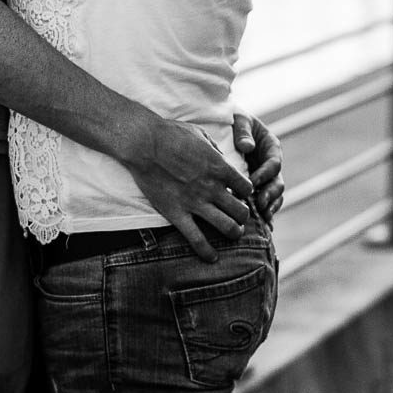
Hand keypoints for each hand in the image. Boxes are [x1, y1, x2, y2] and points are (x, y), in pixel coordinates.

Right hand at [126, 119, 254, 262]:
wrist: (144, 143)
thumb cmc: (171, 134)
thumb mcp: (201, 135)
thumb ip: (216, 150)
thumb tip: (224, 160)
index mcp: (220, 167)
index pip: (247, 188)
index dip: (246, 192)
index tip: (240, 194)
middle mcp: (212, 188)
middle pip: (242, 211)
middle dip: (244, 216)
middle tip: (240, 217)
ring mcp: (195, 202)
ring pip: (227, 227)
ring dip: (234, 233)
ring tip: (233, 234)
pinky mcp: (176, 213)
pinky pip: (196, 239)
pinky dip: (207, 252)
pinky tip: (212, 258)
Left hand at [233, 112, 283, 226]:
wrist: (226, 127)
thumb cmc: (234, 121)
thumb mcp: (239, 119)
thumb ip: (243, 131)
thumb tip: (246, 147)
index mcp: (272, 147)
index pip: (273, 163)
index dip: (265, 174)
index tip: (252, 182)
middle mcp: (272, 165)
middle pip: (277, 183)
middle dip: (269, 195)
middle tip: (259, 204)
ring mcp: (266, 178)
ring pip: (274, 197)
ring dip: (269, 208)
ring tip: (261, 218)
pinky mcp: (259, 188)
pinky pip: (265, 203)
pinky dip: (265, 214)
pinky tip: (262, 227)